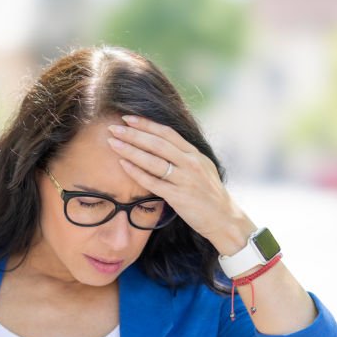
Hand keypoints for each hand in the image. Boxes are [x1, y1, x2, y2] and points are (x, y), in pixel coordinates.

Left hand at [106, 115, 255, 254]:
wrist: (224, 219)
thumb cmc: (209, 195)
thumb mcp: (201, 169)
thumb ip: (184, 157)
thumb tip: (163, 145)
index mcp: (195, 154)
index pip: (167, 133)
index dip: (146, 124)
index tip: (127, 117)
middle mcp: (191, 163)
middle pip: (157, 143)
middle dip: (133, 133)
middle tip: (113, 127)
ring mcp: (185, 179)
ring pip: (153, 160)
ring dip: (130, 149)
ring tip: (112, 143)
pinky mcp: (179, 197)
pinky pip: (153, 182)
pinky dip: (137, 172)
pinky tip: (123, 164)